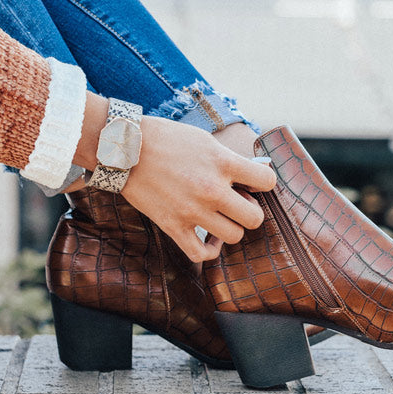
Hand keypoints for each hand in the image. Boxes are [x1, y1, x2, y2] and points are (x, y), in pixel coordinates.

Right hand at [122, 116, 275, 261]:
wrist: (125, 148)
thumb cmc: (167, 139)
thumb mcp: (206, 141)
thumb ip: (231, 161)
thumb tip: (255, 175)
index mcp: (223, 163)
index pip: (267, 182)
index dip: (263, 183)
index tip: (252, 182)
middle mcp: (211, 190)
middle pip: (254, 218)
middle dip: (250, 210)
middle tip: (237, 202)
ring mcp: (192, 211)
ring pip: (234, 237)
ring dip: (231, 228)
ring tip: (222, 217)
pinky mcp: (173, 226)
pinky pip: (201, 254)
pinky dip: (210, 250)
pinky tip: (209, 238)